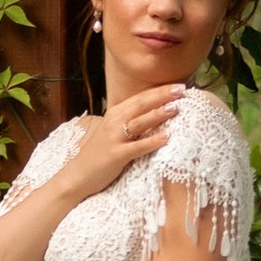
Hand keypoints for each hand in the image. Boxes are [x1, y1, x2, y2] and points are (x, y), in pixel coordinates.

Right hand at [72, 83, 184, 197]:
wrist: (79, 174)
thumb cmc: (101, 153)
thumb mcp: (115, 132)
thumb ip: (131, 121)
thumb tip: (157, 114)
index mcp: (115, 114)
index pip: (140, 98)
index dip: (159, 90)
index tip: (178, 85)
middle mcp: (114, 122)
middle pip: (141, 105)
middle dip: (161, 96)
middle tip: (181, 89)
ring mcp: (114, 138)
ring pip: (139, 122)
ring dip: (158, 114)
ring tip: (176, 108)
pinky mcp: (116, 155)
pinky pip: (137, 147)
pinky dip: (152, 142)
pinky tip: (167, 138)